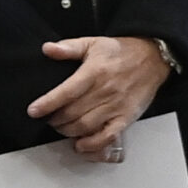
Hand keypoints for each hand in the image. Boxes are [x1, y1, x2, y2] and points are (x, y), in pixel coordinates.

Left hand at [28, 35, 169, 159]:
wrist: (154, 58)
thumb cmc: (122, 52)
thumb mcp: (94, 43)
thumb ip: (69, 47)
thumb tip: (47, 49)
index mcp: (95, 72)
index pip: (66, 92)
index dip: (47, 104)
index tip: (33, 111)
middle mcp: (105, 91)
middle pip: (72, 113)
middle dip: (55, 120)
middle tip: (49, 119)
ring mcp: (116, 106)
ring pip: (85, 126)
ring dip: (68, 131)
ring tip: (62, 128)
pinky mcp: (126, 117)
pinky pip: (107, 136)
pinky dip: (92, 144)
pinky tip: (81, 145)